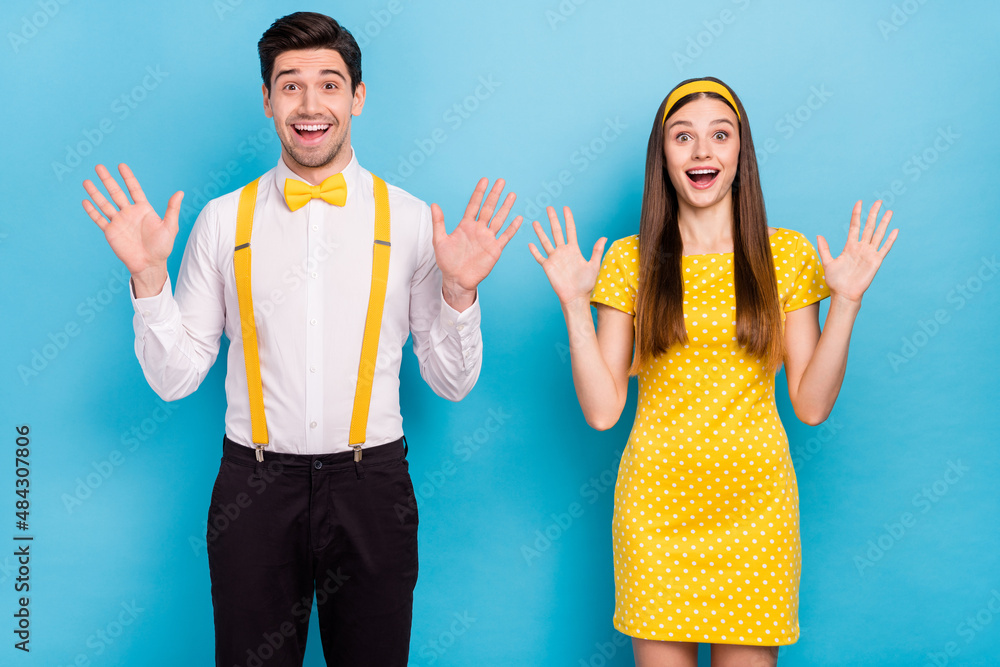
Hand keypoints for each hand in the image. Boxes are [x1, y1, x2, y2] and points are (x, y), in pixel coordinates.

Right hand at [82, 163, 182, 294]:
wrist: (150, 264)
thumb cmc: (162, 247)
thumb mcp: (170, 227)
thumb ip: (172, 209)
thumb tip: (180, 193)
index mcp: (143, 209)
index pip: (134, 189)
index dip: (128, 178)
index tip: (121, 165)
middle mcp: (129, 213)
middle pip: (116, 193)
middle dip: (107, 180)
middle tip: (99, 166)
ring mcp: (119, 222)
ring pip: (104, 204)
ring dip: (95, 193)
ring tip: (86, 181)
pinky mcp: (111, 232)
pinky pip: (99, 219)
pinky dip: (92, 211)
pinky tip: (85, 201)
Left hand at [431, 177, 521, 307]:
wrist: (456, 279)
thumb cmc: (447, 261)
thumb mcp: (439, 240)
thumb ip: (439, 222)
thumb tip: (434, 204)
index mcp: (466, 225)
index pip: (474, 205)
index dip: (479, 193)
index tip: (484, 180)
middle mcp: (478, 229)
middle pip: (489, 208)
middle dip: (495, 194)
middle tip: (501, 181)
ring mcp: (487, 238)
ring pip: (499, 219)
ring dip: (505, 207)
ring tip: (512, 195)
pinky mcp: (495, 249)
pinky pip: (505, 236)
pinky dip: (512, 228)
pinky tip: (518, 218)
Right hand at [528, 206, 606, 308]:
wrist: (576, 297)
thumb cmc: (586, 284)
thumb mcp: (593, 265)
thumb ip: (597, 251)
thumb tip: (604, 237)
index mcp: (574, 249)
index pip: (570, 230)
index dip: (568, 219)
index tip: (565, 208)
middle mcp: (563, 251)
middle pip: (556, 232)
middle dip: (553, 219)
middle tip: (549, 208)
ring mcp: (554, 258)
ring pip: (545, 241)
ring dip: (540, 232)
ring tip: (535, 222)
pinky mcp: (548, 267)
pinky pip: (539, 257)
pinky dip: (534, 251)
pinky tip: (530, 243)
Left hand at [817, 200, 897, 303]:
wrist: (843, 294)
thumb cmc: (835, 281)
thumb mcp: (827, 263)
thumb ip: (824, 249)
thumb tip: (819, 235)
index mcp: (850, 246)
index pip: (855, 226)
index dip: (857, 214)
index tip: (859, 202)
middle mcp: (861, 248)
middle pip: (869, 227)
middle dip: (873, 214)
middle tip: (879, 201)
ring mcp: (869, 254)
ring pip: (878, 234)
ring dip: (884, 223)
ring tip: (889, 211)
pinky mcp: (876, 261)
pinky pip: (884, 248)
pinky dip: (890, 239)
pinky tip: (895, 230)